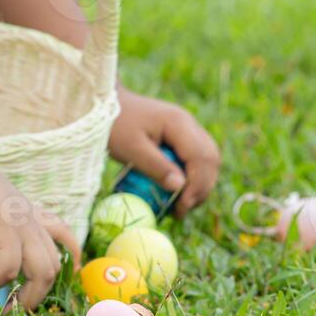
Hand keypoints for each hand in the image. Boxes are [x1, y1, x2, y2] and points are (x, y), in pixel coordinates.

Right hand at [0, 156, 80, 308]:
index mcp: (30, 218)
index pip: (64, 236)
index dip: (71, 257)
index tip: (64, 275)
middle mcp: (33, 224)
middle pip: (53, 267)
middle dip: (36, 296)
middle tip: (12, 308)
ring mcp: (23, 227)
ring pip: (43, 272)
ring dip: (24, 296)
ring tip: (0, 303)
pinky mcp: (7, 230)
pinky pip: (9, 268)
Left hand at [110, 88, 219, 217]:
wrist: (105, 105)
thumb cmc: (115, 125)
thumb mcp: (131, 149)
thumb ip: (155, 166)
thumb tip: (180, 187)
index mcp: (179, 124)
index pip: (201, 158)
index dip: (196, 186)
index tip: (182, 207)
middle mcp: (189, 124)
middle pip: (211, 159)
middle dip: (201, 188)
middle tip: (183, 210)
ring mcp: (187, 129)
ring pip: (208, 159)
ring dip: (200, 184)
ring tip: (182, 205)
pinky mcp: (182, 136)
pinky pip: (197, 158)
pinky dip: (194, 176)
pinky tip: (179, 191)